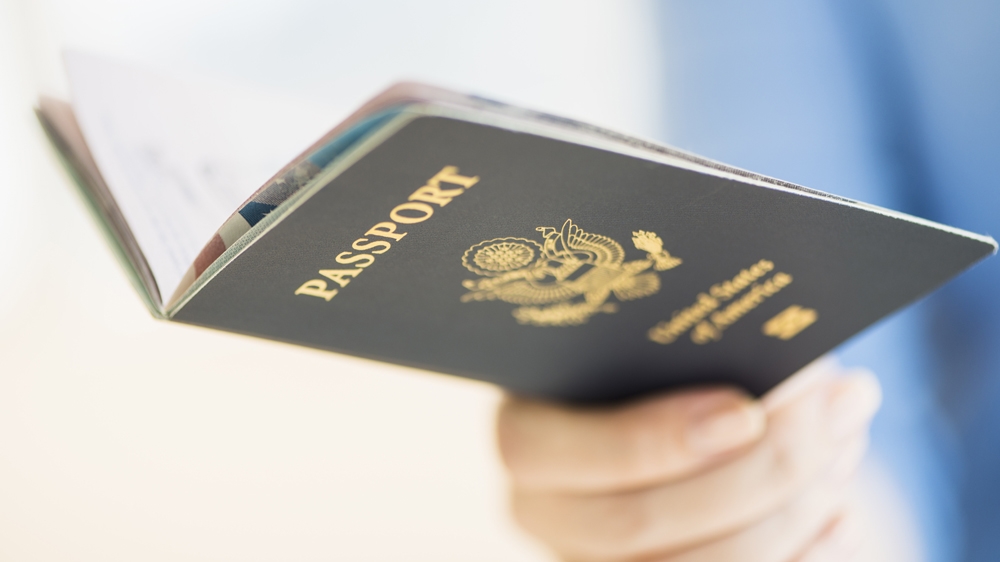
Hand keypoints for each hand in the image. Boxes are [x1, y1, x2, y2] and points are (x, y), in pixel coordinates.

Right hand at [496, 361, 881, 561]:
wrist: (669, 413)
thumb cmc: (663, 363)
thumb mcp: (658, 339)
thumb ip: (694, 340)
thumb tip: (791, 366)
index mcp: (526, 437)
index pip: (544, 452)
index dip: (646, 440)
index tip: (745, 411)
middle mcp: (545, 513)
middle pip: (631, 524)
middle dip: (750, 476)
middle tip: (834, 418)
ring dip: (785, 514)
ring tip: (845, 450)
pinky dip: (796, 557)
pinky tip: (836, 510)